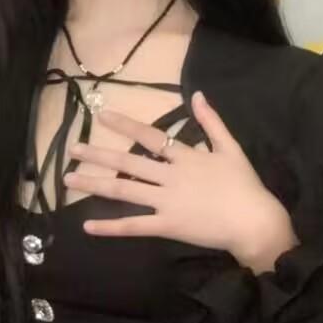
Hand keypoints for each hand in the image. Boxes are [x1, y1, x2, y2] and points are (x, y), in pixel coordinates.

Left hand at [64, 90, 288, 262]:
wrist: (254, 221)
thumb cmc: (245, 185)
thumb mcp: (231, 148)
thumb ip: (212, 122)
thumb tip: (198, 95)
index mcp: (184, 157)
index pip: (149, 136)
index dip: (124, 124)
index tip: (101, 114)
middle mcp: (170, 176)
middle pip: (127, 162)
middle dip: (98, 154)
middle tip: (73, 149)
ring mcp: (166, 201)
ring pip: (124, 190)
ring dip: (95, 184)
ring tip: (69, 180)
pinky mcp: (167, 226)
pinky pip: (134, 226)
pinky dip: (111, 227)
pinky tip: (88, 226)